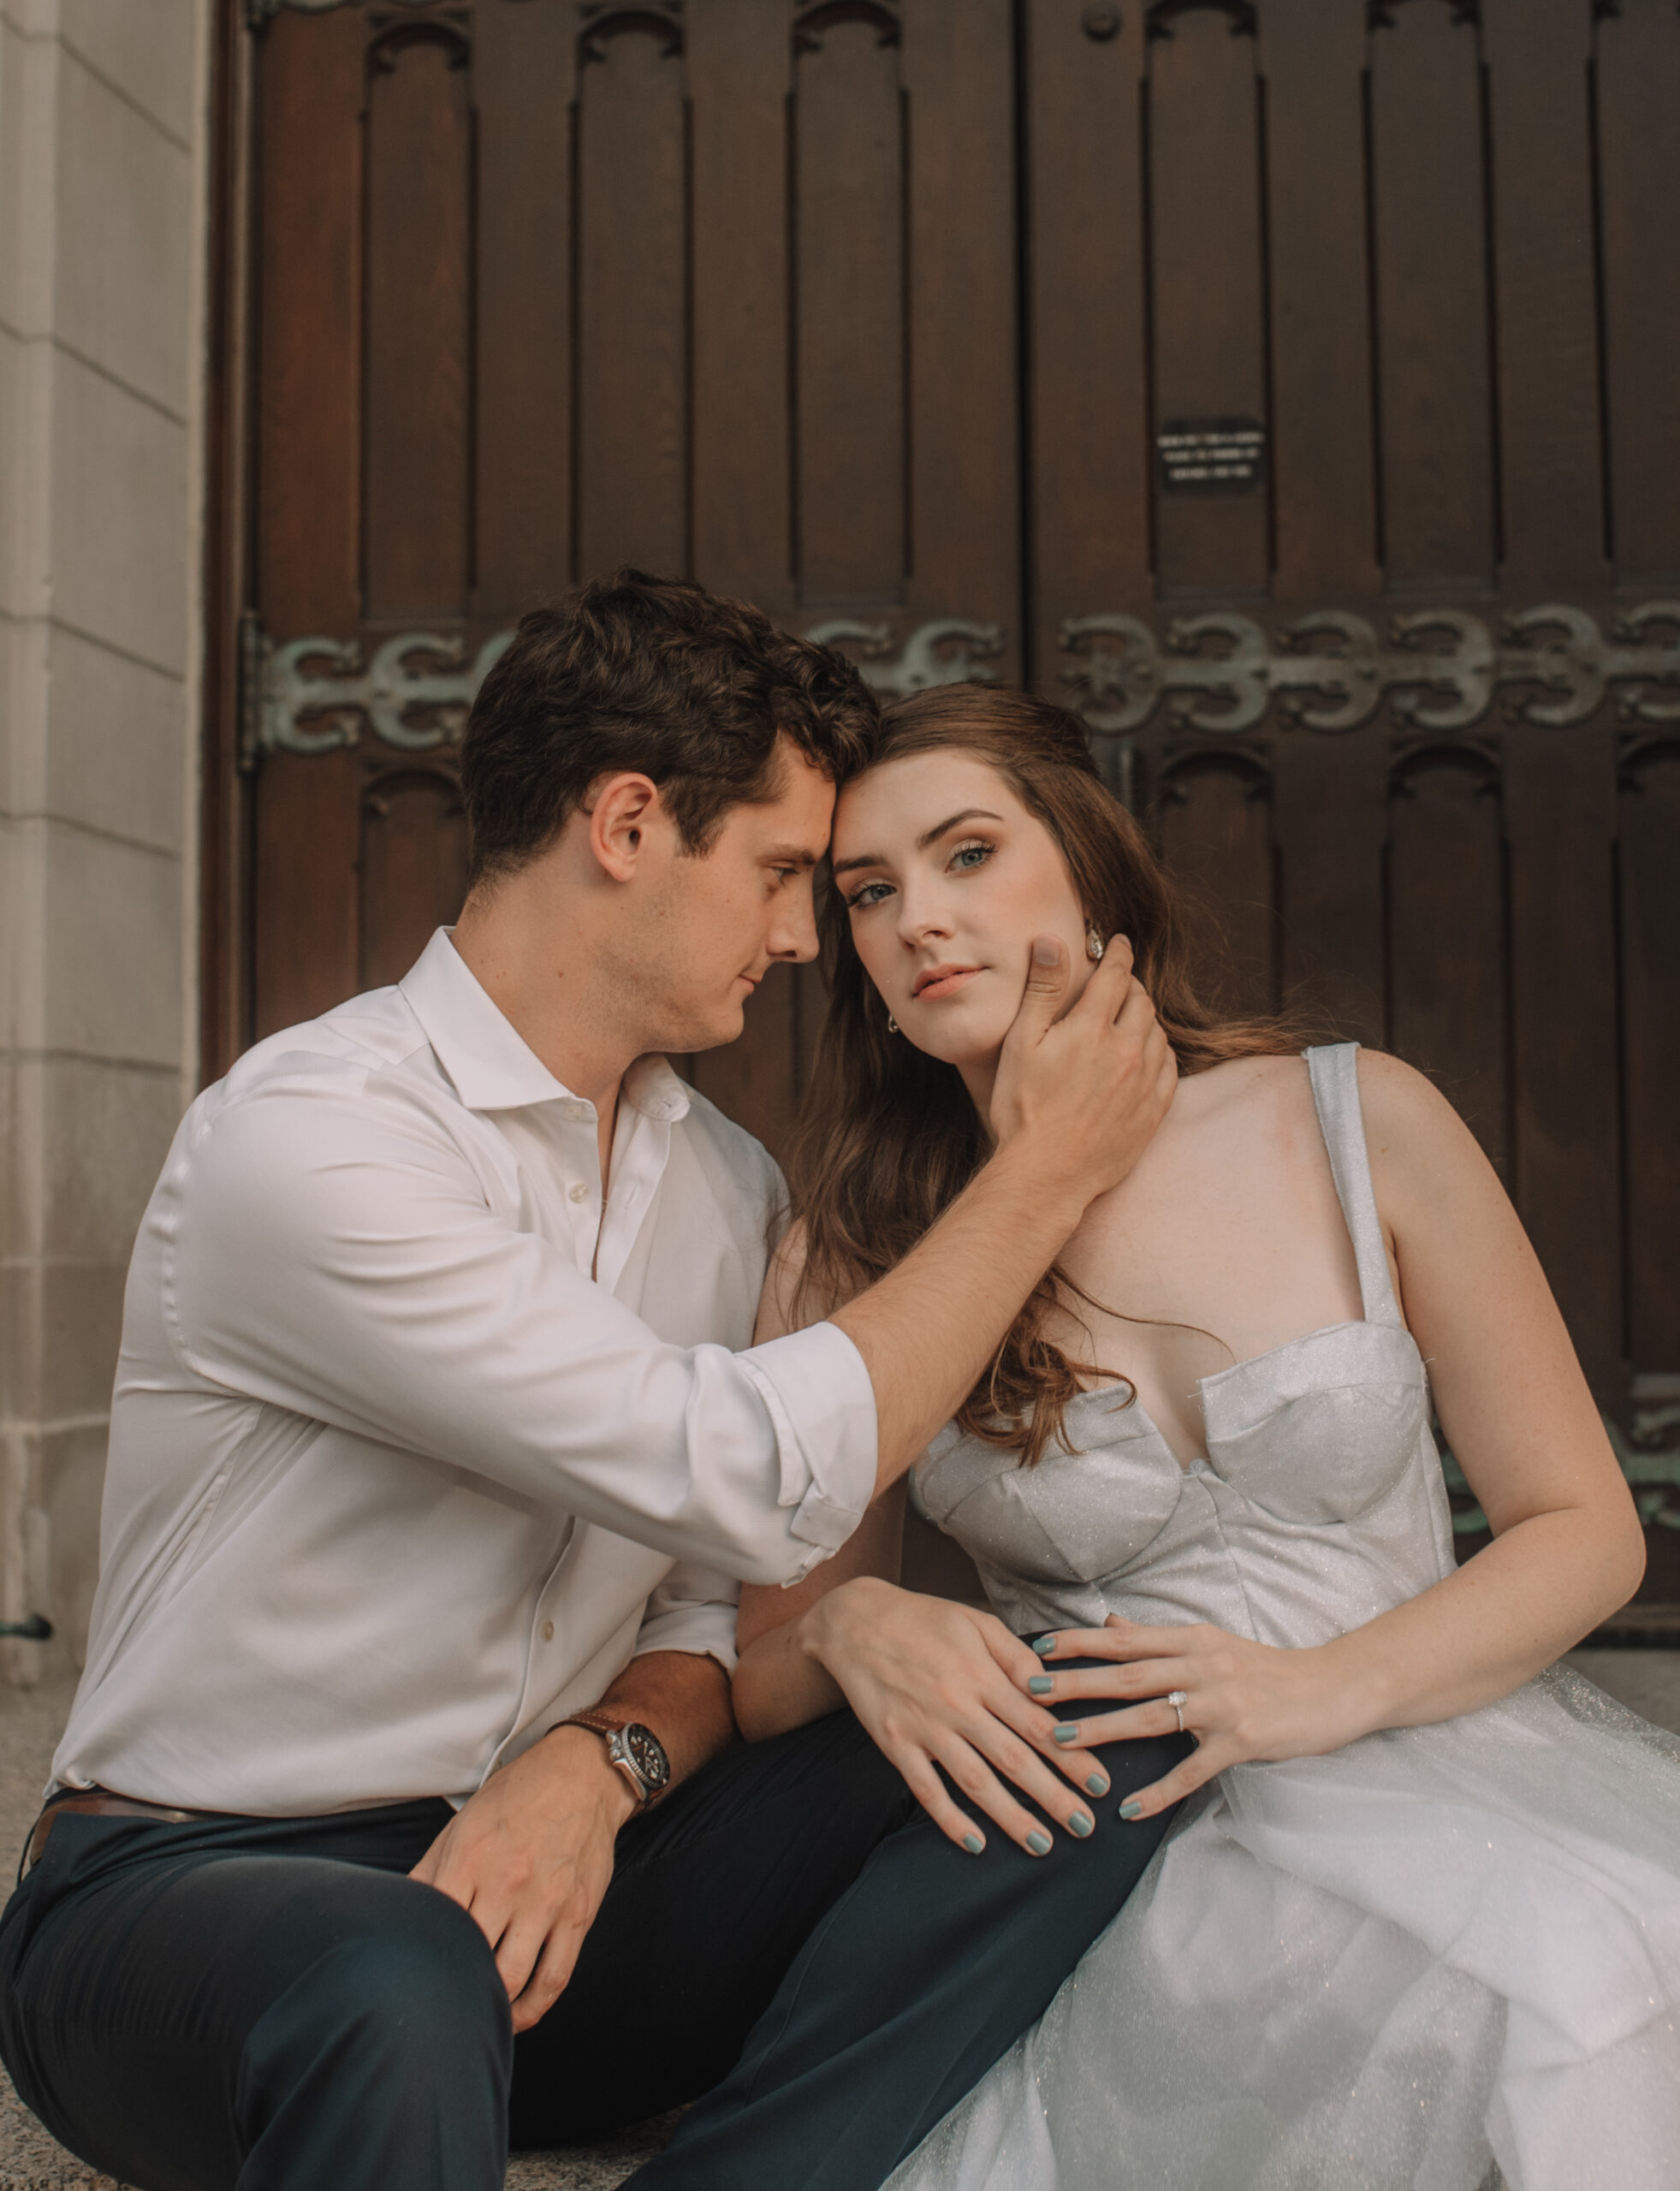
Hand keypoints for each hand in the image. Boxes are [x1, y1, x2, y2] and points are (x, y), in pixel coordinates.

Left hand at [409, 1725, 636, 2031]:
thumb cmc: (513, 1800)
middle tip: (436, 2011)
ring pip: (512, 1979)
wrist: (581, 1775)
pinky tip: (516, 2017)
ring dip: (490, 2008)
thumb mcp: (460, 1826)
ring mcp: (546, 1901)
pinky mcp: (578, 1915)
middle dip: (451, 1990)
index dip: (417, 1964)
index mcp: (469, 1859)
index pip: (433, 1929)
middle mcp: (507, 1883)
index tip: (407, 1986)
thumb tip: (394, 1918)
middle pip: (470, 1960)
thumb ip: (426, 1874)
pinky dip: (532, 2009)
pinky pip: (555, 1978)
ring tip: (472, 2017)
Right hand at [801, 1576, 1113, 1853]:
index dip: (1072, 1757)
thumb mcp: (976, 1622)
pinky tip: (976, 1843)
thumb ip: (1016, 1656)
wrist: (855, 1622)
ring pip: (976, 1782)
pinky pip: (926, 1790)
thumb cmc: (924, 1619)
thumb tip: (1051, 1687)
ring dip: (1011, 1816)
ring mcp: (926, 1728)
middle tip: (1085, 1826)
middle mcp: (958, 1705)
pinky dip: (950, 1819)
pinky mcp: (896, 1745)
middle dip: (1053, 1797)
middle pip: (1014, 1760)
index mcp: (983, 1675)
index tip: (1100, 1784)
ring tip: (1042, 1843)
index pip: (1038, 1724)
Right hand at [989, 936, 1176, 1203]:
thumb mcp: (1022, 1044)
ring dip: (1145, 1018)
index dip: (1118, 953)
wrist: (1046, 1174)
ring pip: (1158, 1033)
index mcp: (1092, 1028)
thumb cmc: (1023, 1110)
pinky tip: (1147, 1054)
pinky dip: (1160, 1052)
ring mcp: (1144, 1083)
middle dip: (1131, 985)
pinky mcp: (1152, 1112)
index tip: (1119, 942)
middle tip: (1119, 983)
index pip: (1116, 975)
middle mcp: (1127, 1050)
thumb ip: (1042, 990)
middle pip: (1141, 1001)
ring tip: (1130, 1018)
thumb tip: (1052, 942)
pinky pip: (1169, 1069)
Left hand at [1019, 1614, 1373, 1820]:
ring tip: (1059, 1742)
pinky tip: (1128, 1809)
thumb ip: (1157, 1637)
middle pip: (1128, 1674)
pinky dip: (1159, 1792)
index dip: (1079, 1643)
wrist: (1333, 1688)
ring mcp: (1222, 1705)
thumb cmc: (1267, 1668)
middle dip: (1076, 1683)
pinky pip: (1191, 1771)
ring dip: (1102, 1730)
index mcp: (1192, 1639)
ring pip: (1151, 1716)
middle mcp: (1202, 1666)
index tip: (1036, 1648)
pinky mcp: (1241, 1743)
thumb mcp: (1211, 1641)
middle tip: (1030, 1691)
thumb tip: (1107, 1621)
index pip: (1124, 1638)